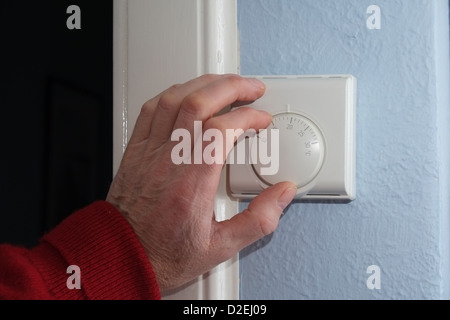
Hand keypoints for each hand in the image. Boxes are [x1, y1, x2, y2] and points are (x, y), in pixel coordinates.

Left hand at [106, 74, 296, 290]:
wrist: (121, 255)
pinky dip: (175, 92)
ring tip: (226, 84)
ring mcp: (149, 152)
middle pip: (199, 103)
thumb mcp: (221, 247)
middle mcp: (169, 161)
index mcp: (192, 184)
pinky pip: (152, 108)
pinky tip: (189, 94)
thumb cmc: (165, 253)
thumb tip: (283, 193)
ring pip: (175, 98)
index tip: (262, 120)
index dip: (248, 116)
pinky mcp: (136, 150)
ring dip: (205, 84)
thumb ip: (259, 220)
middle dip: (232, 87)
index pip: (222, 130)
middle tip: (252, 89)